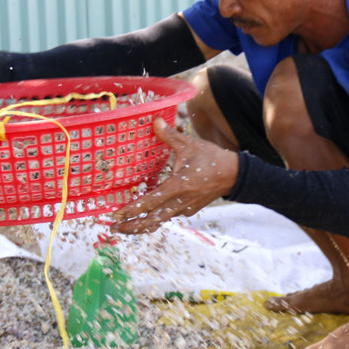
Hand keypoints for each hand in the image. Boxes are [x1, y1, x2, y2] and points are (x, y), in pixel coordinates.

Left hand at [110, 118, 238, 233]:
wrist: (234, 175)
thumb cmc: (212, 158)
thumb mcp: (189, 144)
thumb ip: (169, 135)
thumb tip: (155, 120)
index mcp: (177, 187)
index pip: (149, 202)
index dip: (131, 210)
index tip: (116, 215)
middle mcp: (179, 202)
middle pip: (151, 220)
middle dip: (131, 226)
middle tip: (113, 228)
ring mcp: (185, 208)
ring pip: (160, 221)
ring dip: (142, 225)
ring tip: (126, 227)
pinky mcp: (189, 210)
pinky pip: (169, 217)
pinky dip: (156, 219)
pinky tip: (148, 217)